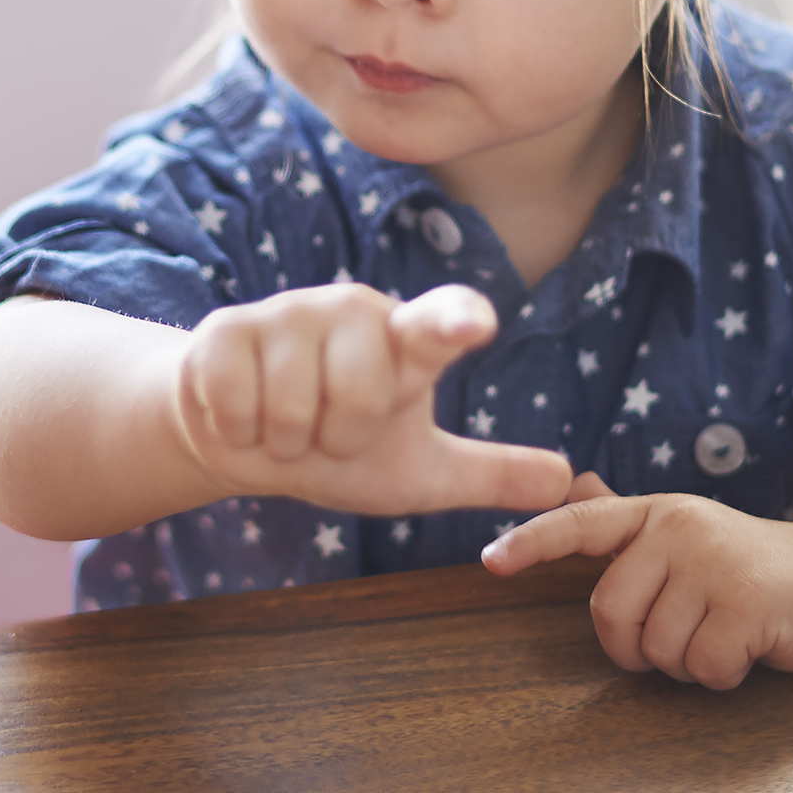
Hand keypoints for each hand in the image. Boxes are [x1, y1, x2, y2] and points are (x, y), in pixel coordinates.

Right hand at [171, 282, 573, 518]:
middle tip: (326, 431)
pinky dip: (239, 431)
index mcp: (406, 339)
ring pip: (291, 407)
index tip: (475, 324)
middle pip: (358, 396)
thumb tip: (567, 482)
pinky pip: (236, 402)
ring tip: (284, 424)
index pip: (440, 324)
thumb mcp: (417, 471)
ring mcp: (286, 312)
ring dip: (285, 440)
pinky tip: (242, 415)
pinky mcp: (225, 329)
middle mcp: (352, 309)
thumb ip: (489, 473)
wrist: (240, 436)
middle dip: (337, 438)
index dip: (455, 322)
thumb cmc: (335, 444)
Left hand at [483, 477, 792, 687]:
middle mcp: (679, 529)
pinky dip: (721, 675)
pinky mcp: (747, 604)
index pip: (580, 524)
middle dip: (638, 647)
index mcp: (655, 514)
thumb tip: (572, 484)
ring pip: (658, 648)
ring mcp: (714, 563)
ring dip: (685, 664)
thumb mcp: (684, 536)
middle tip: (683, 637)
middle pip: (610, 613)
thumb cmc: (745, 567)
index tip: (490, 563)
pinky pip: (701, 667)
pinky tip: (747, 649)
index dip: (531, 543)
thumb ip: (627, 523)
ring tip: (722, 634)